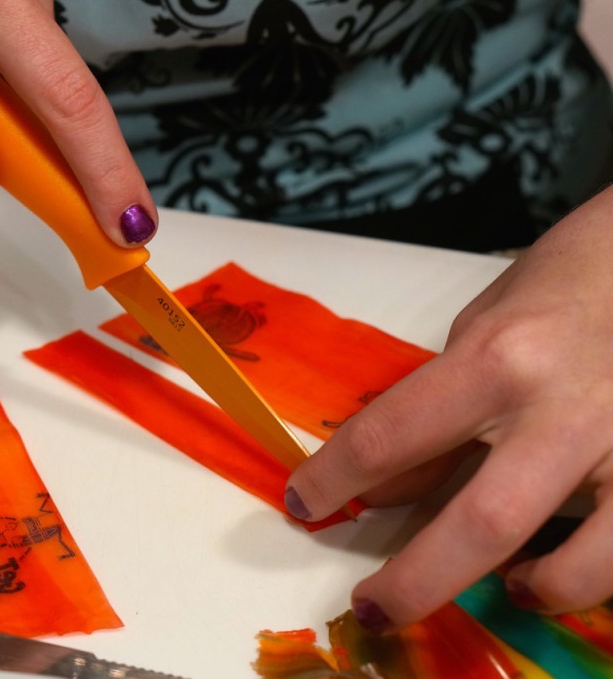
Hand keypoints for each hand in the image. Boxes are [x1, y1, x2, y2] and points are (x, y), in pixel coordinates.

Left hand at [285, 185, 612, 631]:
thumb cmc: (566, 280)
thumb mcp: (481, 331)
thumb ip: (437, 412)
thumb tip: (385, 488)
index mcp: (499, 358)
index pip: (391, 435)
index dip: (334, 479)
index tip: (304, 503)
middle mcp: (562, 409)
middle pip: (480, 524)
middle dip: (413, 581)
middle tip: (371, 608)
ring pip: (578, 564)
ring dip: (531, 593)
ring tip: (508, 589)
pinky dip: (587, 577)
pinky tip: (560, 569)